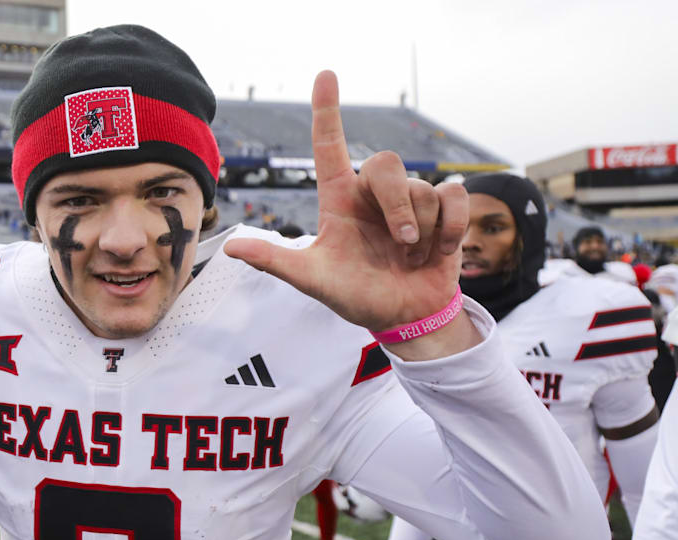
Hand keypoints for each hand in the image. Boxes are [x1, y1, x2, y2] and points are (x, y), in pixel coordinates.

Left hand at [224, 71, 476, 357]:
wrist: (403, 317)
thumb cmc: (355, 294)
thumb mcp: (313, 280)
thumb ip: (276, 262)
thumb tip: (231, 247)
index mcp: (339, 200)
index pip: (329, 147)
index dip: (326, 110)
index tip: (325, 74)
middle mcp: (372, 194)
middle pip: (386, 163)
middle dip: (397, 204)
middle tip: (400, 242)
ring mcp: (409, 201)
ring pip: (422, 188)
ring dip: (421, 229)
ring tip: (411, 256)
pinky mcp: (444, 211)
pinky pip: (455, 197)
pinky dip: (450, 227)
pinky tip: (438, 251)